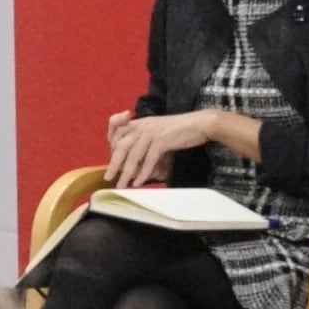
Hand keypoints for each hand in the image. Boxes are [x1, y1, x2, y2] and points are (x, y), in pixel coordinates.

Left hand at [107, 110, 240, 187]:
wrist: (200, 124)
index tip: (110, 161)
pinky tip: (140, 182)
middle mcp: (143, 125)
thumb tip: (136, 167)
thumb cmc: (180, 131)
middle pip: (121, 145)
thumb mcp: (158, 133)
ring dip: (126, 173)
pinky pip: (149, 159)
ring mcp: (152, 132)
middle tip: (108, 178)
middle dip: (114, 164)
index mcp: (140, 122)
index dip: (111, 146)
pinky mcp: (162, 139)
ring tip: (122, 185)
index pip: (117, 131)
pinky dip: (144, 172)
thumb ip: (145, 145)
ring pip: (133, 155)